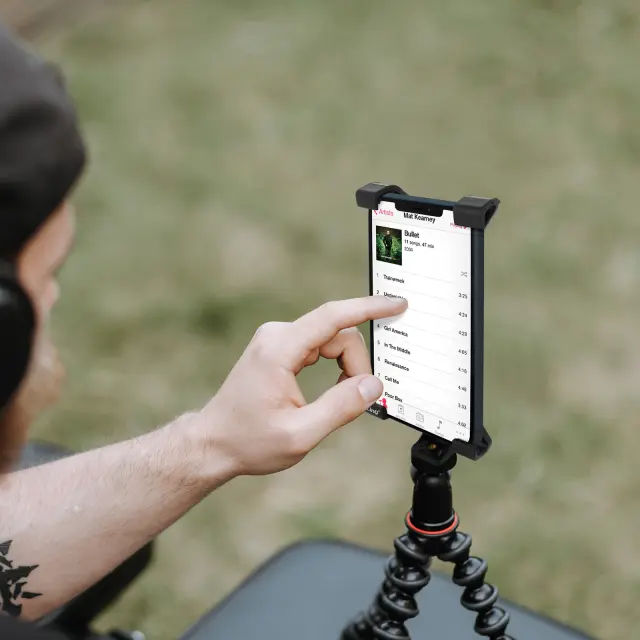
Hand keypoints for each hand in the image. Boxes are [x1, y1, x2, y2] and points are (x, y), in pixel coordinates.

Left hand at [199, 295, 407, 475]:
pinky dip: (336, 366)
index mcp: (279, 349)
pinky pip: (320, 346)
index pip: (333, 317)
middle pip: (338, 334)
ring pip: (332, 341)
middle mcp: (277, 335)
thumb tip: (373, 385)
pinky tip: (334, 389)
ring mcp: (277, 339)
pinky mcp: (279, 347)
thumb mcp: (300, 434)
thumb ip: (340, 408)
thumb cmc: (249, 441)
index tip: (397, 304)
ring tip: (339, 401)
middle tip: (358, 401)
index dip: (369, 308)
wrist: (214, 441)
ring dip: (346, 368)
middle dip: (356, 365)